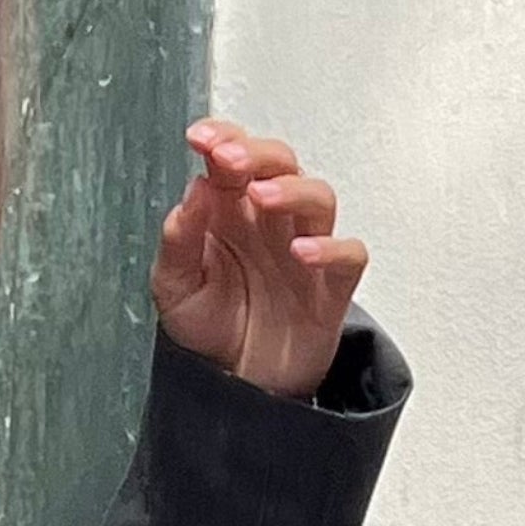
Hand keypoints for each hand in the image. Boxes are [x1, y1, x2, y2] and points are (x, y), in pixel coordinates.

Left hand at [151, 121, 368, 398]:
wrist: (233, 389)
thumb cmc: (209, 329)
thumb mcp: (175, 286)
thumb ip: (180, 239)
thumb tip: (196, 189)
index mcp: (230, 211)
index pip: (233, 156)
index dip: (223, 137)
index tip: (200, 138)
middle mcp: (270, 222)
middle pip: (280, 163)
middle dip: (257, 153)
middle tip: (229, 159)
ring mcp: (304, 249)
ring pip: (319, 197)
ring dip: (292, 189)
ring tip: (261, 197)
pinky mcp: (331, 288)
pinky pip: (349, 254)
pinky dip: (331, 247)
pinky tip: (302, 252)